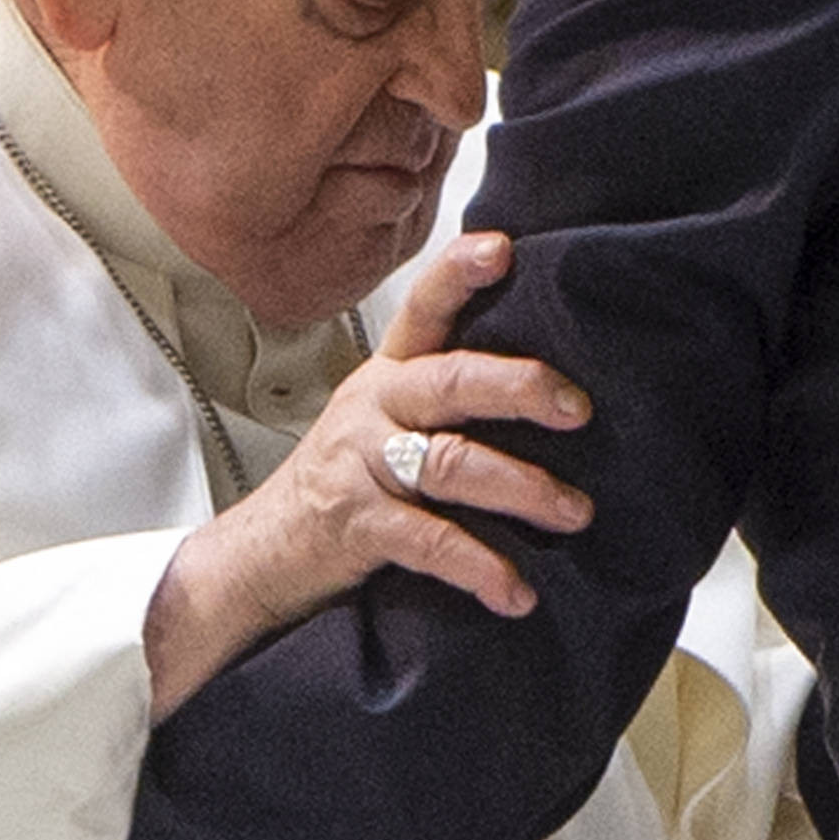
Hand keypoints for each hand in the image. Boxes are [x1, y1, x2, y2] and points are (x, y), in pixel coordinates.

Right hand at [144, 232, 592, 715]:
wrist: (260, 553)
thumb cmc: (341, 483)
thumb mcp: (382, 422)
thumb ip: (444, 398)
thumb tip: (552, 387)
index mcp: (388, 377)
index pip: (423, 311)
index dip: (458, 274)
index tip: (503, 248)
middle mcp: (374, 409)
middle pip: (451, 381)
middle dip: (520, 388)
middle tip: (578, 408)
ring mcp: (362, 466)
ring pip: (450, 464)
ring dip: (521, 488)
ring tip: (573, 512)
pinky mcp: (357, 526)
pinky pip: (429, 542)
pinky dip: (480, 567)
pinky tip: (517, 591)